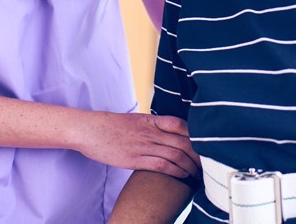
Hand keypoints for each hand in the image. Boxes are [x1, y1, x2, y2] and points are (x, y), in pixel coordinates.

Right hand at [73, 112, 198, 177]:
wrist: (88, 130)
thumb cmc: (111, 126)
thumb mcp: (136, 120)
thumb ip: (153, 125)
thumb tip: (169, 132)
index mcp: (152, 120)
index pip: (181, 124)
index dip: (196, 135)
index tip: (205, 144)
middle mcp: (150, 132)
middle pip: (183, 141)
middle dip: (198, 154)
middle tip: (206, 163)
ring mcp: (143, 145)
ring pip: (175, 155)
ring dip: (190, 165)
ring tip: (197, 173)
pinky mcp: (134, 159)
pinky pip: (162, 165)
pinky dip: (176, 171)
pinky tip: (183, 176)